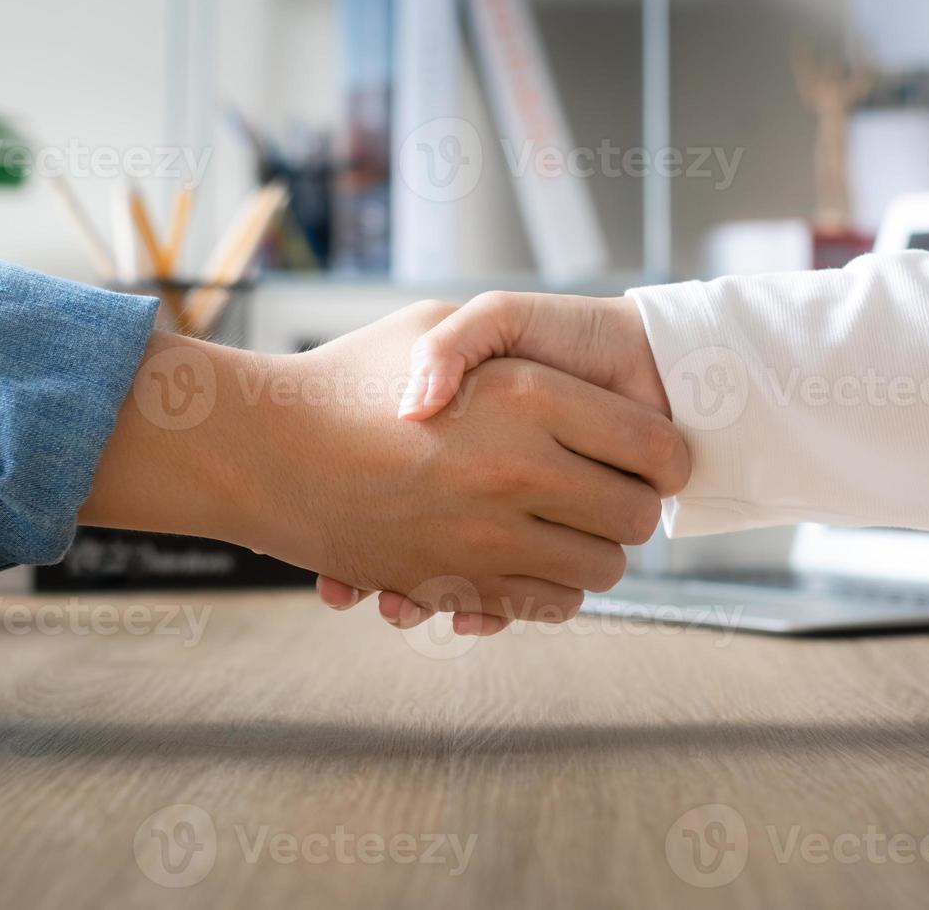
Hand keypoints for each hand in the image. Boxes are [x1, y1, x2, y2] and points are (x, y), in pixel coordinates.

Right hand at [86, 301, 689, 631]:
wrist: (259, 448)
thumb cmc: (346, 376)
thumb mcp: (433, 322)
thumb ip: (512, 346)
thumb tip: (578, 387)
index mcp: (527, 397)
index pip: (654, 446)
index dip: (669, 456)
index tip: (658, 458)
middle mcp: (517, 472)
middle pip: (636, 517)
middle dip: (636, 507)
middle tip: (617, 492)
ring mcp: (486, 538)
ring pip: (600, 571)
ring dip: (598, 553)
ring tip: (573, 524)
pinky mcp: (455, 585)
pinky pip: (546, 605)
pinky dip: (553, 590)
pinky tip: (533, 558)